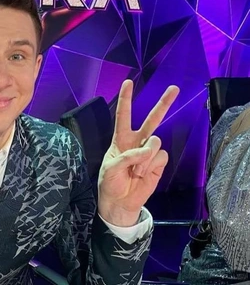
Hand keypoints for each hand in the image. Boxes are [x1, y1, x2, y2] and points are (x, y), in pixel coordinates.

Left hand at [98, 79, 179, 225]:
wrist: (120, 202)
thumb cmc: (110, 183)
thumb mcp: (110, 169)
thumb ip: (127, 156)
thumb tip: (147, 150)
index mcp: (121, 139)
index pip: (123, 116)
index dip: (126, 99)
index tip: (128, 82)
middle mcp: (137, 141)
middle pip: (152, 119)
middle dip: (164, 104)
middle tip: (174, 88)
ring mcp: (149, 152)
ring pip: (155, 141)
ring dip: (144, 157)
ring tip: (135, 171)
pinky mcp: (159, 162)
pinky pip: (160, 155)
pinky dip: (151, 164)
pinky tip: (142, 173)